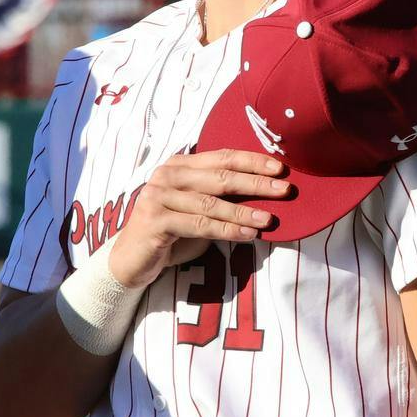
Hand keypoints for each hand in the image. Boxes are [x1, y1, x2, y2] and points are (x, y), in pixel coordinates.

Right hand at [107, 151, 291, 289]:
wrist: (131, 259)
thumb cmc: (171, 232)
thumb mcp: (198, 208)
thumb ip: (220, 197)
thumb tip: (265, 195)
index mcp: (179, 165)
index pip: (222, 157)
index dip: (252, 161)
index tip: (280, 168)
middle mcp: (166, 175)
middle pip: (220, 177)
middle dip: (255, 183)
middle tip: (284, 190)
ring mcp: (158, 196)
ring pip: (211, 203)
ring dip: (243, 212)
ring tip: (268, 219)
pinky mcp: (155, 221)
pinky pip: (199, 225)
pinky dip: (227, 230)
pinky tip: (247, 234)